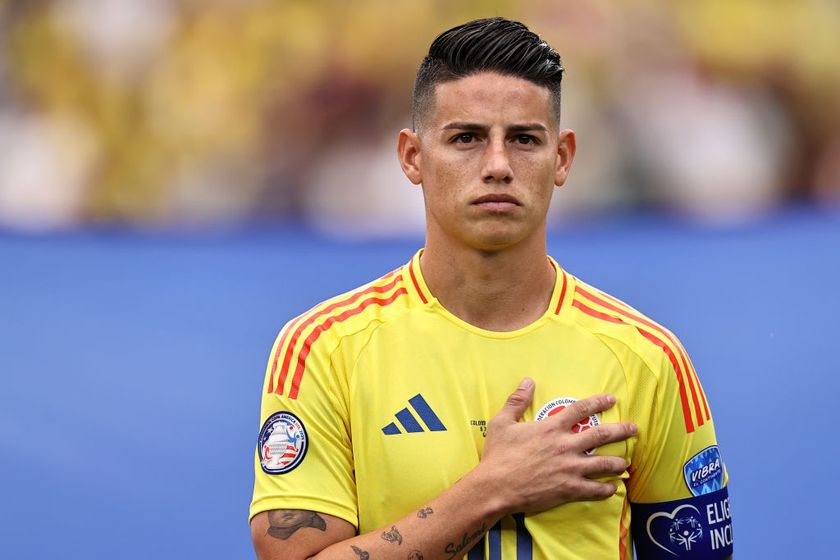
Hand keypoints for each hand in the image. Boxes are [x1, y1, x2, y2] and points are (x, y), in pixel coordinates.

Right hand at [475, 378, 635, 514]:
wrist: (496, 486)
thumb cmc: (497, 454)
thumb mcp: (502, 422)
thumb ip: (517, 400)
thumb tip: (527, 381)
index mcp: (551, 428)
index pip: (581, 410)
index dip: (598, 402)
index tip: (612, 399)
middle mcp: (565, 446)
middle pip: (600, 435)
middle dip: (621, 431)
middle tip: (634, 429)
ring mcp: (570, 469)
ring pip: (603, 464)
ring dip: (618, 462)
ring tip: (626, 463)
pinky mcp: (569, 489)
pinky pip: (595, 490)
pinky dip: (607, 489)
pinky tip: (613, 488)